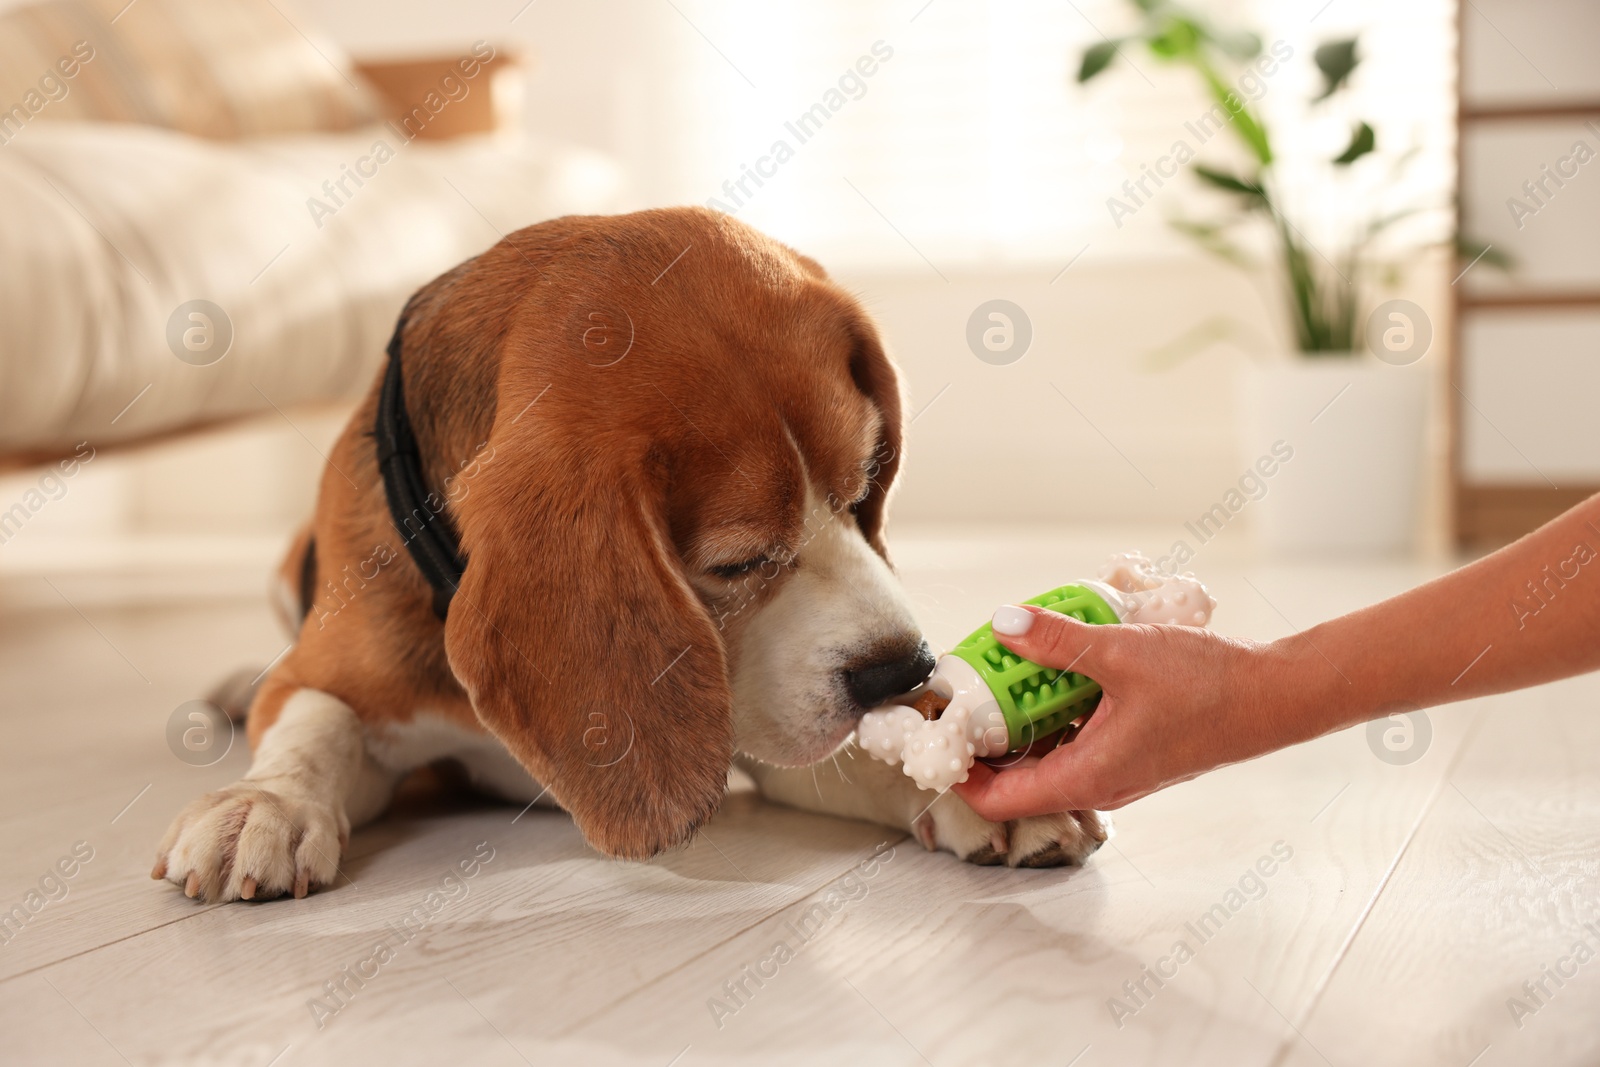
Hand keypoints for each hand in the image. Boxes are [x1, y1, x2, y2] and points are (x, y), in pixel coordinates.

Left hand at [952, 605, 1294, 820]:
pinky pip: (1074, 741)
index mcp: (1086, 777)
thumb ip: (1058, 641)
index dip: (957, 774)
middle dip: (981, 740)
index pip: (997, 799)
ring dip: (1018, 722)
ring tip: (997, 674)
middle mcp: (1096, 784)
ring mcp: (1115, 770)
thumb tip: (1003, 624)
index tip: (934, 735)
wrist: (1277, 695)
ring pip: (1045, 757)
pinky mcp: (1130, 751)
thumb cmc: (1209, 685)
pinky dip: (1053, 713)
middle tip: (958, 693)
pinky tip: (1053, 671)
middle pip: (1015, 778)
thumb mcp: (1122, 653)